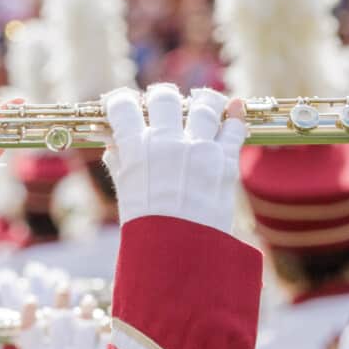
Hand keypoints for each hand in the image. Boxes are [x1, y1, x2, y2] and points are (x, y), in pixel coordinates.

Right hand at [17, 300, 103, 348]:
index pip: (30, 329)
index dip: (29, 313)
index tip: (30, 301)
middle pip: (58, 319)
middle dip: (60, 300)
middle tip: (63, 287)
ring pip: (83, 325)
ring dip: (84, 310)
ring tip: (86, 300)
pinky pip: (104, 341)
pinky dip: (104, 331)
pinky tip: (104, 322)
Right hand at [102, 84, 247, 232]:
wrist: (181, 251)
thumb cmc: (147, 225)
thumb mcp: (125, 191)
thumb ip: (119, 163)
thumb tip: (113, 145)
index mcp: (136, 147)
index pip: (122, 106)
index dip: (120, 102)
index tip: (123, 105)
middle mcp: (167, 140)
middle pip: (164, 97)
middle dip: (161, 97)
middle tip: (163, 104)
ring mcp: (199, 147)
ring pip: (205, 104)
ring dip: (203, 100)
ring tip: (203, 102)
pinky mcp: (226, 159)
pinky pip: (234, 128)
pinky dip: (235, 116)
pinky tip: (234, 108)